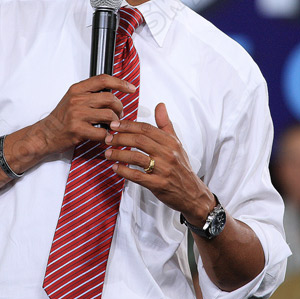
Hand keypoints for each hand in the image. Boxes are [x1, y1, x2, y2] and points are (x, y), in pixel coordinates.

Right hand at [37, 75, 135, 155]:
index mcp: (77, 89)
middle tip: (118, 115)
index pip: (103, 80)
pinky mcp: (78, 130)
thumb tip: (113, 92)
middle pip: (110, 98)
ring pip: (109, 115)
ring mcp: (77, 114)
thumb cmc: (61, 118)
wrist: (45, 134)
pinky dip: (108, 136)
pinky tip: (106, 136)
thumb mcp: (73, 99)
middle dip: (119, 108)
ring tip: (112, 125)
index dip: (120, 83)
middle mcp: (77, 99)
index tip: (131, 88)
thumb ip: (90, 93)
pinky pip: (103, 132)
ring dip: (116, 122)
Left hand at [105, 102, 214, 223]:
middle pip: (140, 140)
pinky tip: (115, 167)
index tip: (114, 125)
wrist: (192, 193)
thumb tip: (160, 105)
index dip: (128, 125)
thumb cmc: (181, 167)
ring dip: (119, 154)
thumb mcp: (176, 144)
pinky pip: (137, 176)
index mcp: (171, 142)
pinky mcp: (158, 184)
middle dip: (120, 138)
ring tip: (107, 153)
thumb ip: (165, 124)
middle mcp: (168, 154)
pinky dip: (124, 171)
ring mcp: (163, 170)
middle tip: (108, 138)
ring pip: (136, 157)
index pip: (146, 128)